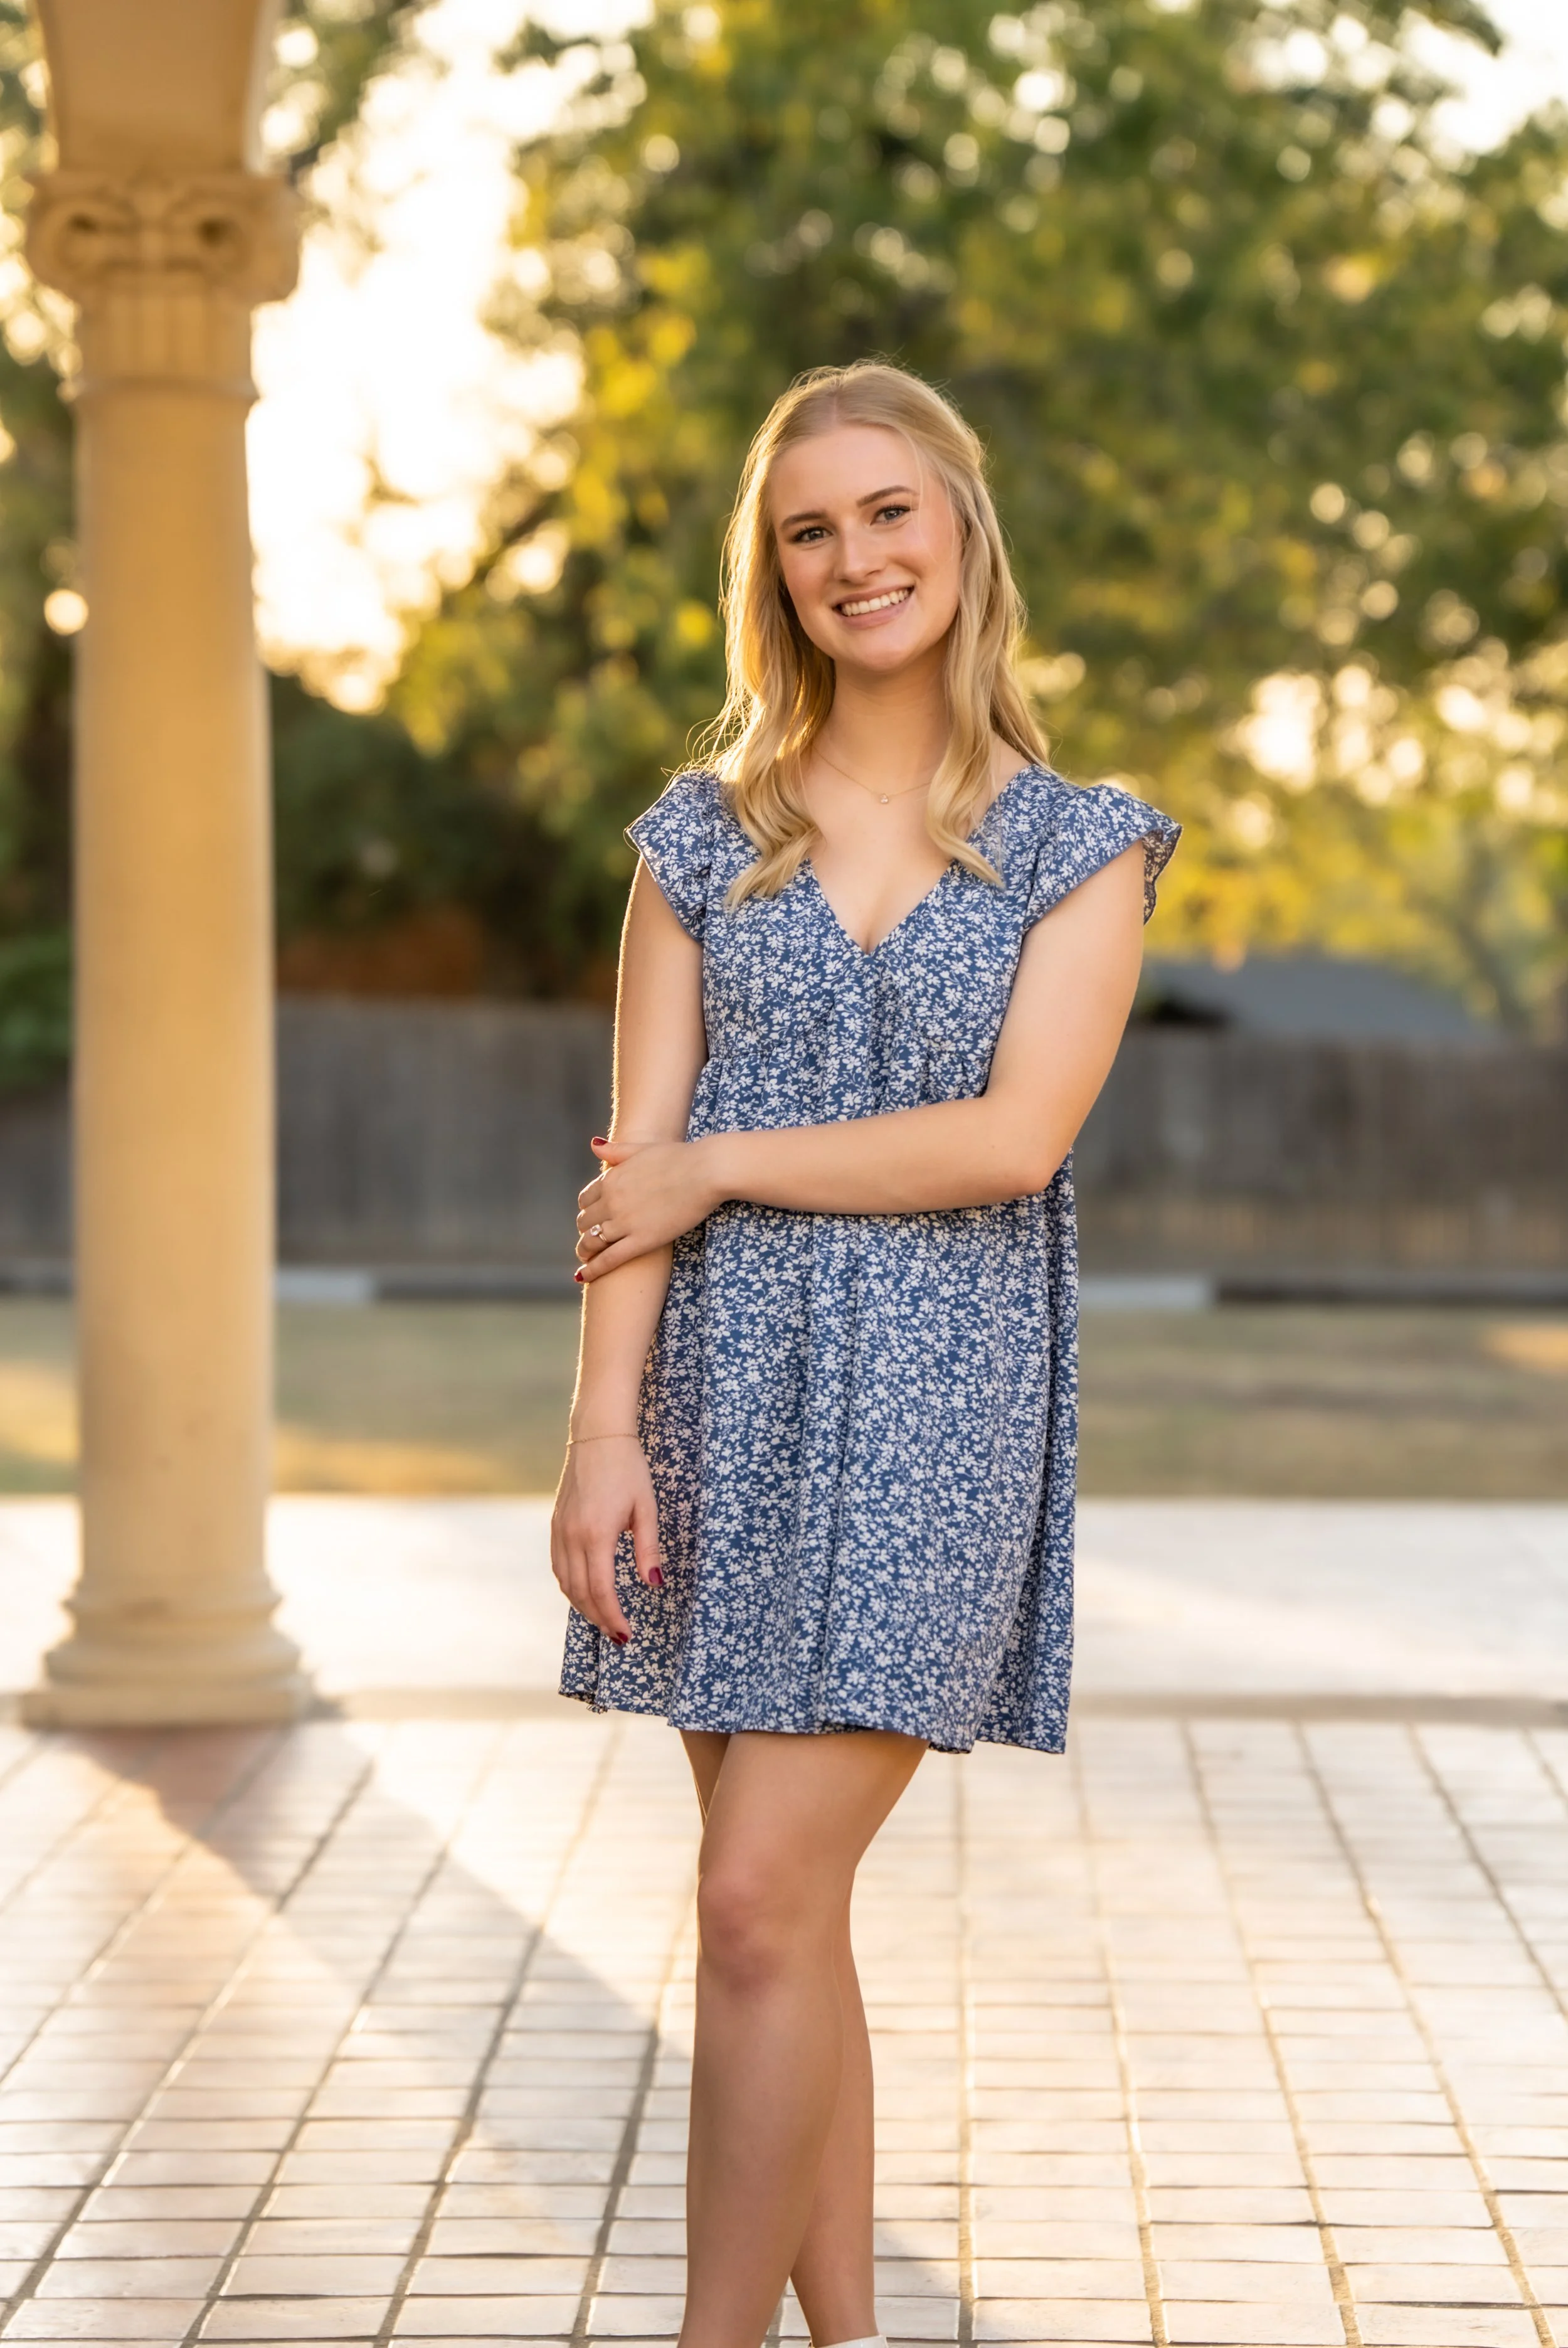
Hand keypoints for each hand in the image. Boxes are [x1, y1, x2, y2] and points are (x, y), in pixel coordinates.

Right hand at [551, 1434, 660, 1641]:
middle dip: (599, 1618)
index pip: (601, 1590)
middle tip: (618, 1635)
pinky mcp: (555, 1524)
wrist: (598, 1436)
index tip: (626, 1635)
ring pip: (564, 1582)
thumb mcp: (647, 1508)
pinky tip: (584, 1592)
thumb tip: (654, 1584)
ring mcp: (559, 1530)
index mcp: (596, 1534)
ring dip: (582, 1606)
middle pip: (580, 1592)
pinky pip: (558, 1566)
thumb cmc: (628, 1469)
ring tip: (603, 1619)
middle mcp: (572, 1536)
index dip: (613, 1617)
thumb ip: (648, 1549)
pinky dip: (569, 1586)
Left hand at [575, 1136, 720, 1281]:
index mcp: (612, 1179)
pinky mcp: (641, 1241)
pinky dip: (592, 1269)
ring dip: (586, 1251)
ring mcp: (625, 1222)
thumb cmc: (680, 1157)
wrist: (705, 1171)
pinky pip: (609, 1259)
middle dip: (586, 1230)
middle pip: (585, 1221)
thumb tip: (594, 1146)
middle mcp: (612, 1201)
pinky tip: (583, 1276)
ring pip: (592, 1242)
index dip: (587, 1210)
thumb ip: (617, 1151)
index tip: (592, 1217)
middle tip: (592, 1239)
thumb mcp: (642, 1148)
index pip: (585, 1199)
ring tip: (587, 1258)